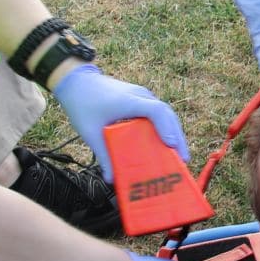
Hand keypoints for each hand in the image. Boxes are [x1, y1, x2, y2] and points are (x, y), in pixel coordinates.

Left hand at [52, 64, 189, 181]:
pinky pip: (159, 112)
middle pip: (167, 114)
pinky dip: (166, 127)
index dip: (166, 127)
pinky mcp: (141, 98)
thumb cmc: (83, 104)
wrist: (77, 81)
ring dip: (174, 132)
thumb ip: (103, 155)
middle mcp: (140, 95)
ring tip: (179, 154)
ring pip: (166, 112)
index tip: (170, 146)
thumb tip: (111, 179)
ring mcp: (142, 95)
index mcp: (128, 101)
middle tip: (182, 159)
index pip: (155, 110)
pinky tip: (166, 142)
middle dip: (177, 136)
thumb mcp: (91, 132)